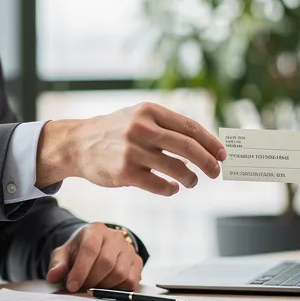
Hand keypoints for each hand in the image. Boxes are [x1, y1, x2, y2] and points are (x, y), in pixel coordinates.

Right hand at [36, 103, 226, 195]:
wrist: (77, 144)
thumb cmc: (113, 132)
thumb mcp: (137, 117)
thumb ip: (165, 125)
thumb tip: (203, 142)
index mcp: (149, 111)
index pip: (189, 127)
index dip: (210, 142)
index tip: (222, 154)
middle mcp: (142, 128)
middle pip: (187, 147)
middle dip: (207, 162)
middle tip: (216, 172)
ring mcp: (133, 151)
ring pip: (176, 168)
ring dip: (190, 178)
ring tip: (192, 182)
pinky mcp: (125, 172)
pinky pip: (159, 185)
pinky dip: (170, 189)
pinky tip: (171, 188)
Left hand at [46, 223, 141, 292]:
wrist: (100, 246)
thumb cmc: (80, 251)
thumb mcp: (65, 253)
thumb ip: (57, 264)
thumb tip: (53, 276)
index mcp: (95, 231)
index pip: (90, 249)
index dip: (81, 270)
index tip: (72, 286)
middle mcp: (115, 237)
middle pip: (106, 262)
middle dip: (91, 280)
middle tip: (81, 288)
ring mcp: (128, 249)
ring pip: (119, 273)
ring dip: (104, 286)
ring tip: (93, 287)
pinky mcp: (137, 262)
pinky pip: (131, 280)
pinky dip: (118, 289)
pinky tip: (107, 287)